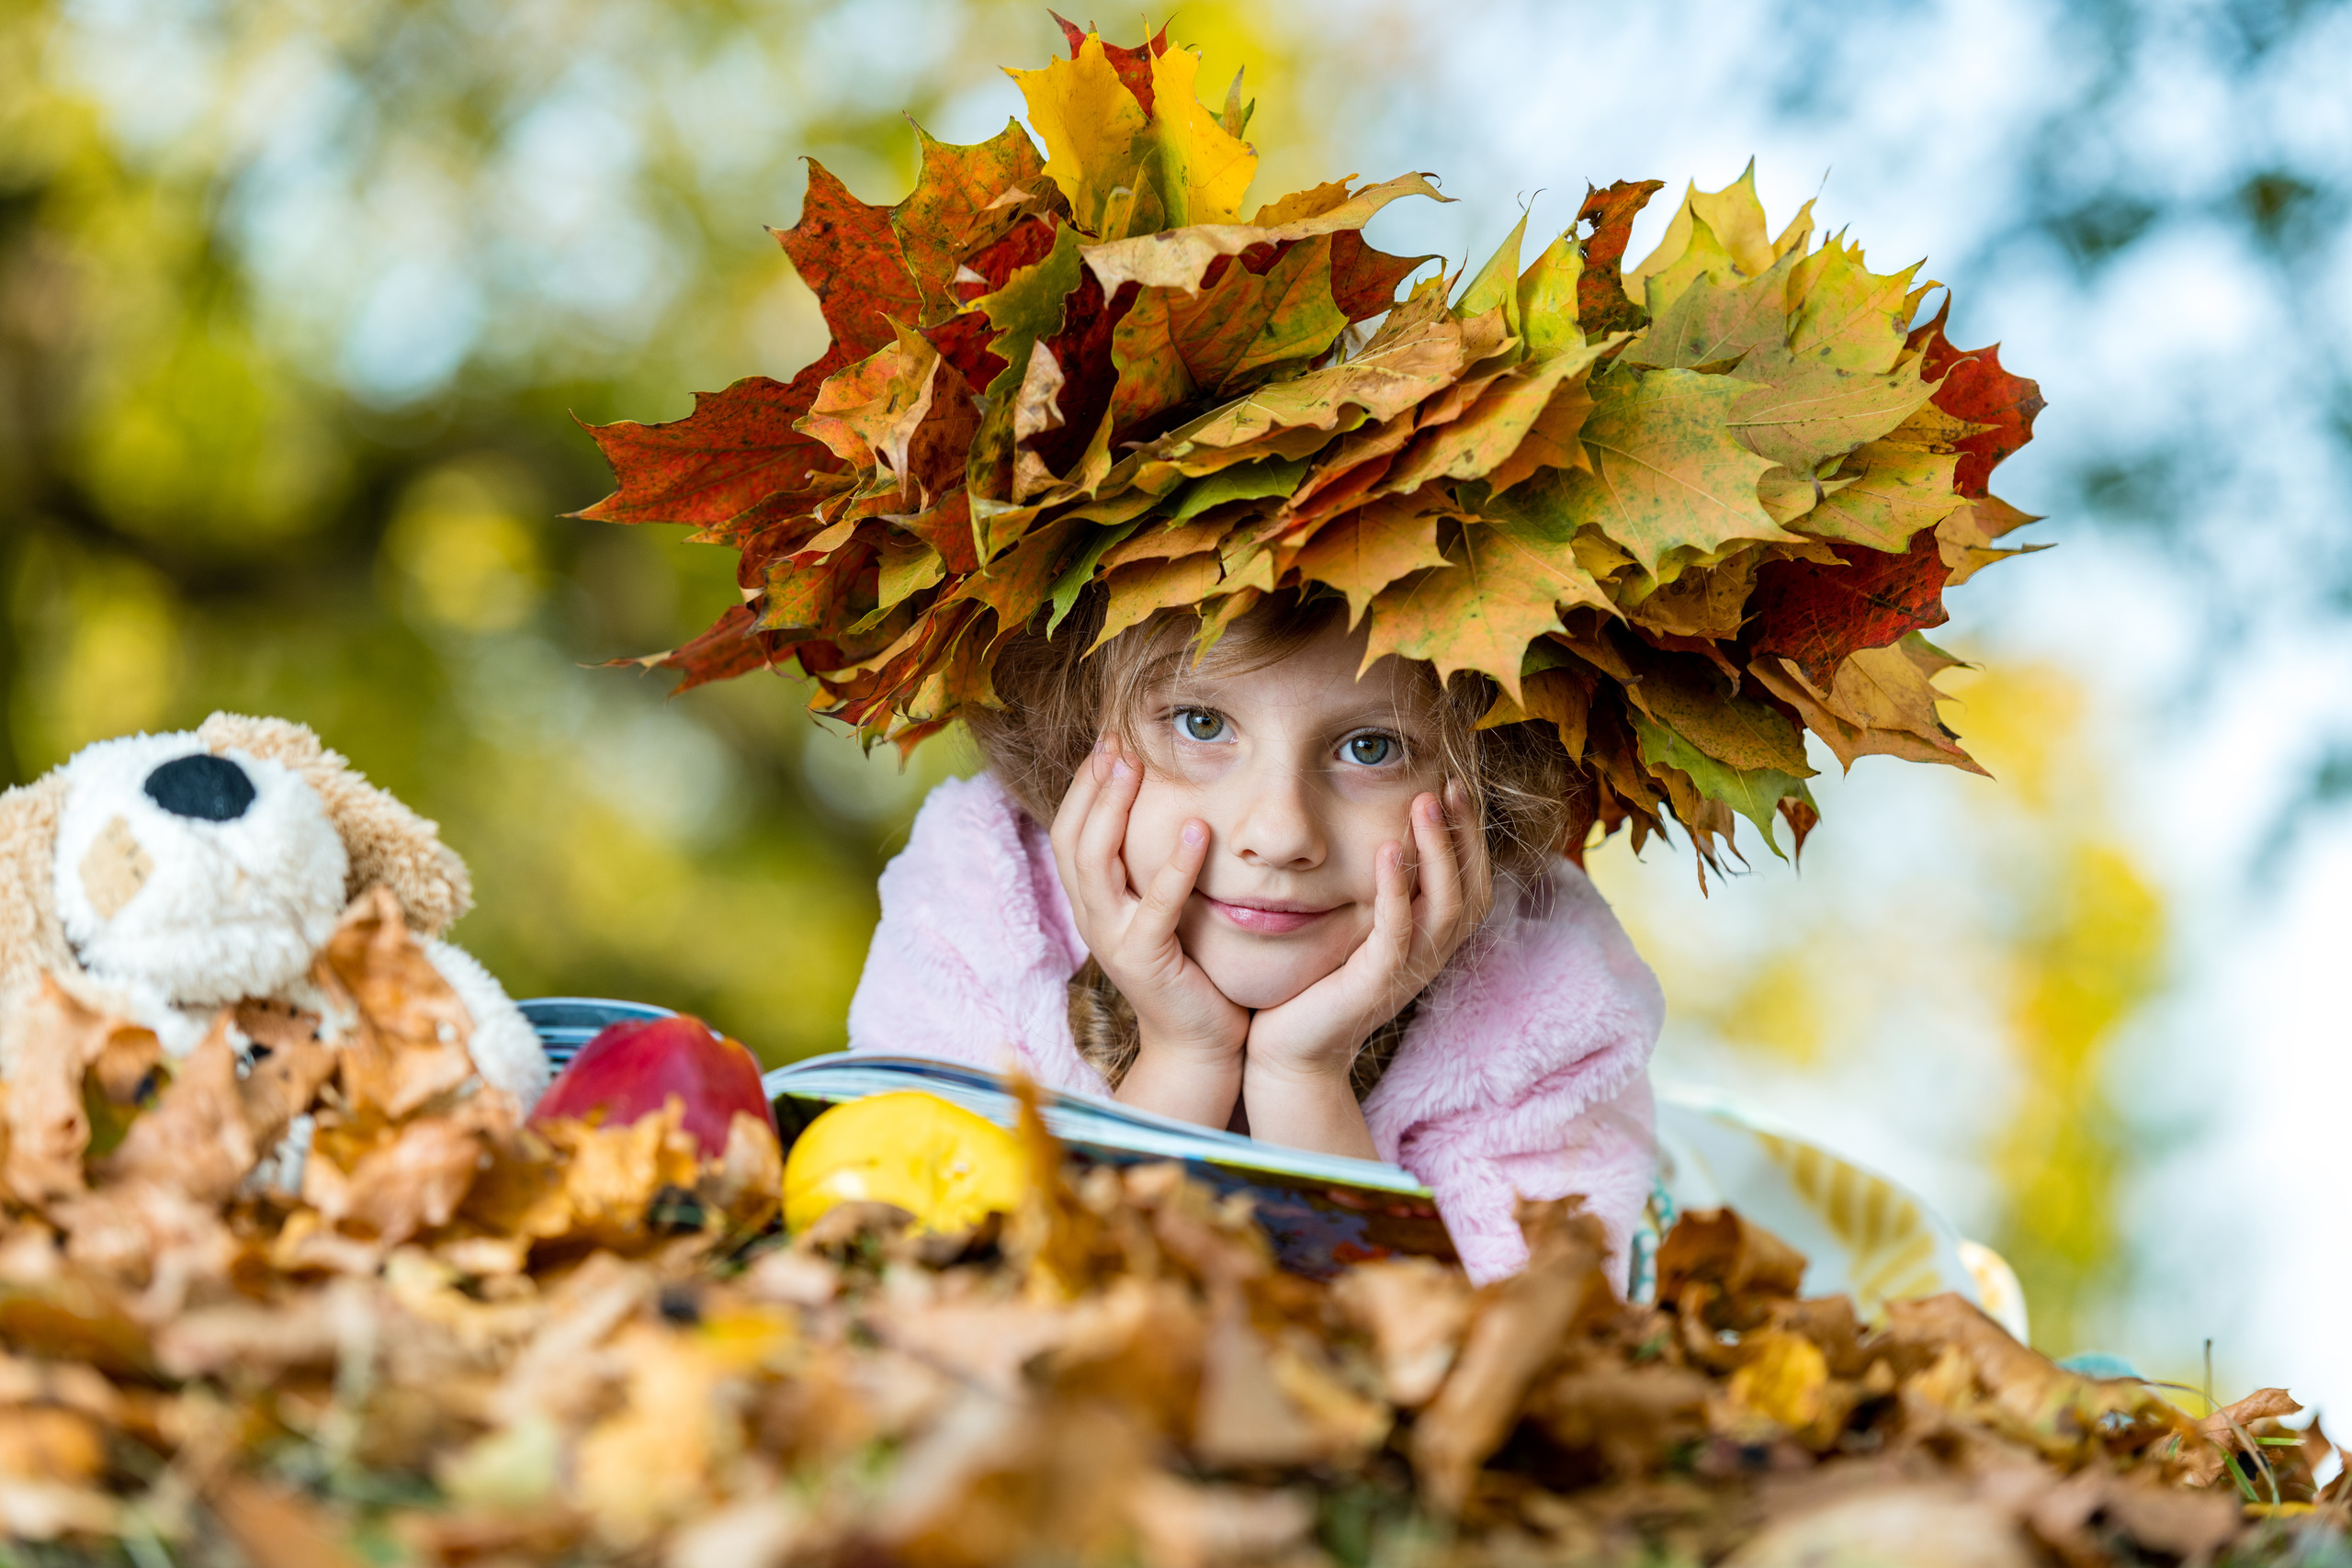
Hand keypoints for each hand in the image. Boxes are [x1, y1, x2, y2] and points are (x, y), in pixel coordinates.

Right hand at [1050, 733, 1248, 1124]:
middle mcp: (1092, 916)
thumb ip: (1155, 863)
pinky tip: (1194, 830)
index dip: (1084, 783)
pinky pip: (1154, 908)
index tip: (1108, 738)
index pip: (1070, 829)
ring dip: (1114, 809)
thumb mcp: (1164, 905)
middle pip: (1072, 837)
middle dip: (1092, 784)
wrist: (1198, 1042)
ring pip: (1095, 864)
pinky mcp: (1146, 961)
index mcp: (1092, 900)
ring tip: (1136, 767)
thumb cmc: (1190, 967)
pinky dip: (1173, 868)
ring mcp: (1113, 939)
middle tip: (1116, 739)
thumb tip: (1175, 800)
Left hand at [1243, 781, 1489, 1152]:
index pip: (1471, 879)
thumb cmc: (1319, 984)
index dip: (1470, 834)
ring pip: (1445, 905)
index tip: (1455, 786)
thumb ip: (1377, 891)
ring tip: (1424, 804)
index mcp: (1430, 938)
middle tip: (1449, 785)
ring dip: (1438, 851)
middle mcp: (1430, 954)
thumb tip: (1378, 832)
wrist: (1290, 1050)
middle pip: (1471, 887)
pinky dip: (1397, 890)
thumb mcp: (1355, 928)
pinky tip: (1388, 852)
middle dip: (1464, 833)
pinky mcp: (1376, 984)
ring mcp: (1408, 970)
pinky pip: (1397, 932)